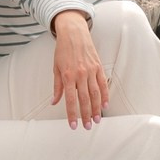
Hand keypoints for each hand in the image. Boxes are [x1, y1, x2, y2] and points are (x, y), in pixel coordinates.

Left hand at [52, 9, 108, 127]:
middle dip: (86, 115)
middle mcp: (80, 75)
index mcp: (67, 76)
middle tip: (87, 127)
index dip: (72, 114)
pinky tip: (105, 105)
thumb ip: (57, 87)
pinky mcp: (99, 67)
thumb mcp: (56, 68)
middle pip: (85, 100)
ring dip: (96, 109)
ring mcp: (91, 71)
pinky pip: (103, 84)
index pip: (70, 100)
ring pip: (95, 94)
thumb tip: (54, 102)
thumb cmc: (63, 50)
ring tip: (97, 120)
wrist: (74, 33)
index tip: (74, 125)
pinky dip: (105, 95)